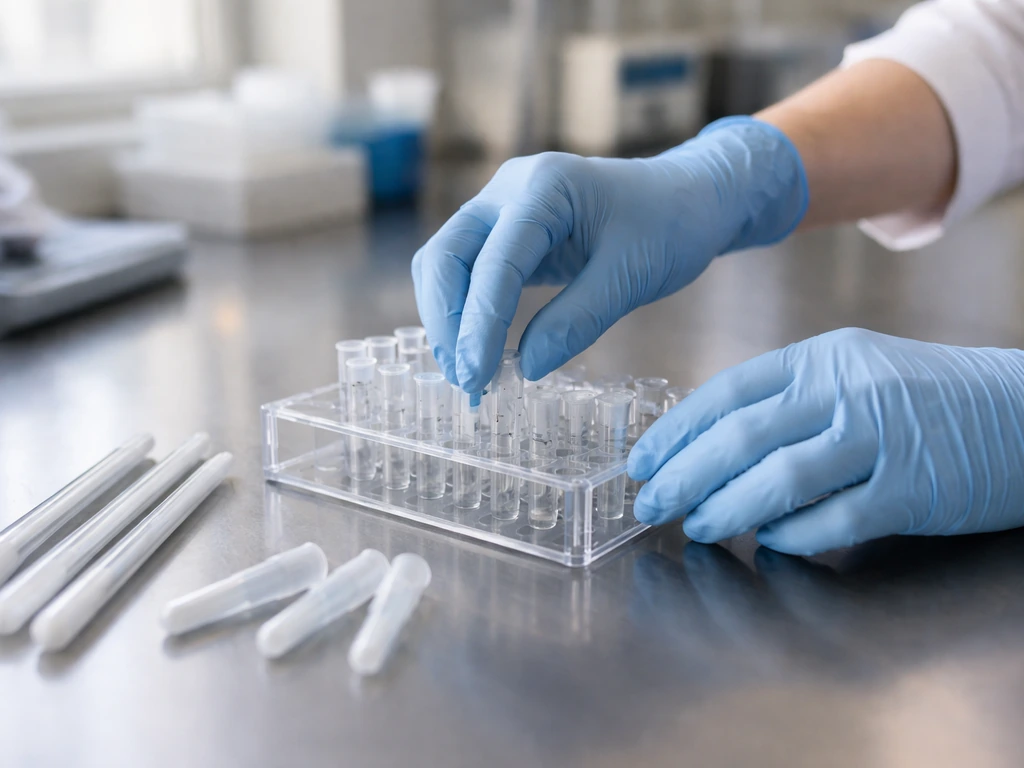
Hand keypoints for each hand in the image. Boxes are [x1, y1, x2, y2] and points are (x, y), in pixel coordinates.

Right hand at [412, 117, 806, 392]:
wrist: (686, 197)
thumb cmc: (669, 226)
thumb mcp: (631, 276)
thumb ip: (578, 320)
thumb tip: (525, 368)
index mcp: (546, 187)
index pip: (496, 260)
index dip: (481, 322)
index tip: (478, 377)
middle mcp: (510, 188)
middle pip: (445, 255)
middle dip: (448, 322)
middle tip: (466, 381)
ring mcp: (501, 206)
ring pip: (446, 263)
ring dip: (449, 320)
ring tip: (469, 375)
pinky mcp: (503, 230)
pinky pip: (466, 270)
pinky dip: (465, 311)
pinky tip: (478, 351)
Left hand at [628, 328, 1023, 554]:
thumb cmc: (927, 397)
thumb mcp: (853, 374)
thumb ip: (788, 402)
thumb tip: (709, 445)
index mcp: (823, 357)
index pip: (728, 392)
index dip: (677, 430)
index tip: (642, 461)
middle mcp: (847, 391)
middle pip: (741, 437)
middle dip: (683, 475)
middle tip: (651, 504)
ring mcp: (882, 439)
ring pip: (780, 479)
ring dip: (726, 509)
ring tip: (696, 527)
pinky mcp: (912, 491)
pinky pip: (833, 520)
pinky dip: (791, 535)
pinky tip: (767, 541)